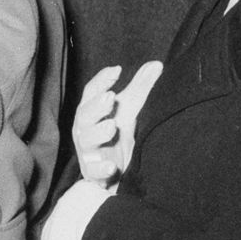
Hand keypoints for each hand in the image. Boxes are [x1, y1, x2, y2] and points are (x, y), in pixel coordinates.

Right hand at [72, 61, 162, 185]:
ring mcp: (88, 151)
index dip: (102, 80)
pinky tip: (112, 165)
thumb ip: (139, 88)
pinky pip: (93, 172)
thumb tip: (156, 64)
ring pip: (86, 140)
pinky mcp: (94, 173)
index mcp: (91, 112)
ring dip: (97, 133)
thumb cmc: (116, 137)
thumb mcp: (128, 111)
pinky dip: (101, 168)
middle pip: (84, 114)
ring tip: (111, 126)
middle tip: (110, 97)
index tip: (117, 71)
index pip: (91, 92)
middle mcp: (85, 129)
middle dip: (96, 106)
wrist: (113, 175)